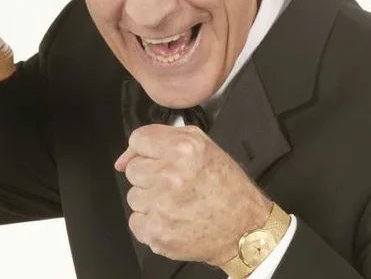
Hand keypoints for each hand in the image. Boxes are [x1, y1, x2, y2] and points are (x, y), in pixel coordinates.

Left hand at [115, 124, 271, 265]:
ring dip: (150, 200)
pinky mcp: (157, 232)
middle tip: (173, 184)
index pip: (138, 140)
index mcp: (183, 149)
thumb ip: (163, 138)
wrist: (244, 229)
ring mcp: (161, 206)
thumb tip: (126, 155)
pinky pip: (135, 221)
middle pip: (133, 169)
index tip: (157, 159)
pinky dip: (149, 222)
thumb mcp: (203, 146)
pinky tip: (170, 219)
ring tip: (175, 203)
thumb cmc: (226, 188)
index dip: (147, 150)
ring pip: (133, 196)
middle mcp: (171, 176)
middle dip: (150, 176)